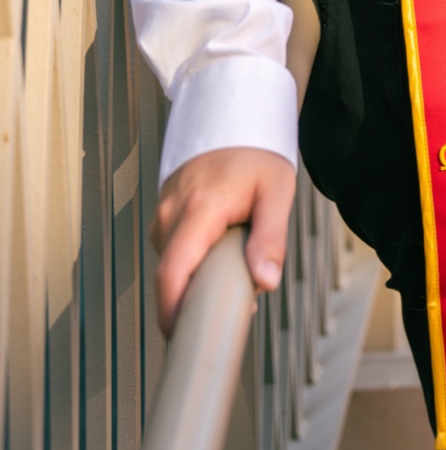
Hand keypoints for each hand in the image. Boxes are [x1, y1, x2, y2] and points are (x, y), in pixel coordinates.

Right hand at [150, 147, 296, 336]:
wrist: (235, 111)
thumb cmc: (258, 152)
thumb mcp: (277, 191)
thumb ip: (270, 238)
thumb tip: (264, 283)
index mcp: (199, 210)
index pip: (172, 274)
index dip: (172, 313)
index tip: (184, 338)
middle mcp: (172, 211)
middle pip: (168, 275)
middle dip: (190, 302)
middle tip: (226, 311)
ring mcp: (164, 209)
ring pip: (170, 262)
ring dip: (194, 278)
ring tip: (231, 269)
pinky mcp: (165, 209)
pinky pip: (172, 246)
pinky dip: (190, 259)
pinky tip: (218, 253)